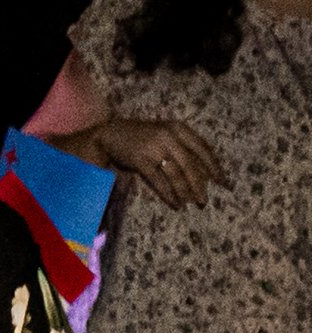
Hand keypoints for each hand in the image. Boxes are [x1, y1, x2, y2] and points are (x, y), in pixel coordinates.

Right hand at [95, 117, 230, 209]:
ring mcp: (154, 147)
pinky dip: (168, 194)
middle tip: (205, 201)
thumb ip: (182, 148)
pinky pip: (159, 181)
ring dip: (185, 191)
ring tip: (191, 204)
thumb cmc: (142, 137)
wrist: (110, 134)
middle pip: (190, 164)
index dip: (214, 166)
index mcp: (179, 128)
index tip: (223, 182)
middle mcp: (168, 135)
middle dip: (199, 184)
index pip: (202, 148)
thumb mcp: (165, 135)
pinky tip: (175, 204)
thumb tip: (204, 174)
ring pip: (176, 174)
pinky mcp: (140, 159)